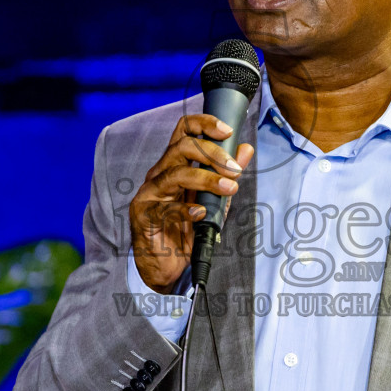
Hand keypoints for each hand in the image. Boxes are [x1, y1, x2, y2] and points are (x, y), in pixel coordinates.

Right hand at [128, 114, 254, 291]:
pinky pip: (165, 208)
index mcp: (174, 164)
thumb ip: (228, 174)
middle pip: (181, 147)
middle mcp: (160, 173)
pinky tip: (201, 213)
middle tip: (235, 169)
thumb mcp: (214, 199)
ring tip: (229, 188)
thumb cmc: (187, 229)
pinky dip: (186, 209)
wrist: (169, 266)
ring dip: (206, 179)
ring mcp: (150, 193)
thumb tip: (246, 149)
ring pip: (176, 174)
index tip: (227, 130)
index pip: (184, 131)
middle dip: (212, 153)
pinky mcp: (144, 215)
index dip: (204, 124)